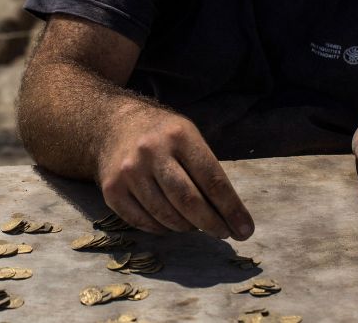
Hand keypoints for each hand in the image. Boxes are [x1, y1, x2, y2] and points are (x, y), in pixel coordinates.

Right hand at [95, 105, 253, 239]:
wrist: (113, 125)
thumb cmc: (162, 136)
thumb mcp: (189, 137)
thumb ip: (207, 171)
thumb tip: (232, 216)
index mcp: (179, 135)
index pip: (212, 180)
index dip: (231, 209)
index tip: (245, 229)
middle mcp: (151, 151)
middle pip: (188, 201)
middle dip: (212, 224)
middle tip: (223, 232)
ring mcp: (129, 171)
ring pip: (166, 216)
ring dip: (187, 227)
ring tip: (195, 224)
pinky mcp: (112, 189)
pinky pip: (143, 222)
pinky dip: (161, 229)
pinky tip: (169, 223)